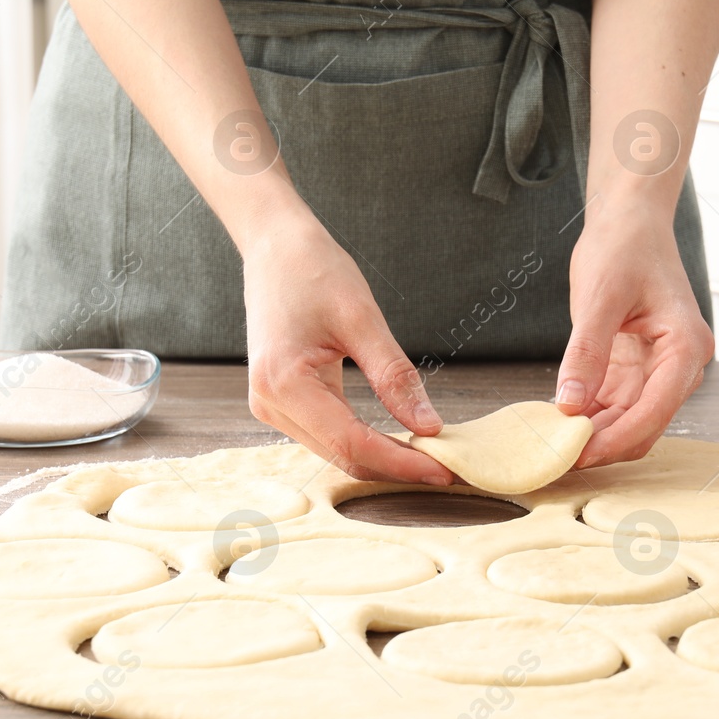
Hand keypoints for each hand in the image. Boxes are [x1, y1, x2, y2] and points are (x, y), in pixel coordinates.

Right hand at [242, 221, 454, 484]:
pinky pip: (325, 436)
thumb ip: (395, 377)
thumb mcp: (362, 319)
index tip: (446, 470)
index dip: (402, 462)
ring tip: (428, 457)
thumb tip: (429, 425)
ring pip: (334, 452)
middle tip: (448, 469)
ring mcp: (269, 406)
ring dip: (381, 458)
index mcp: (285, 382)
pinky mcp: (279, 402)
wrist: (274, 247)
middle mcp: (269, 403)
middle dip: (396, 466)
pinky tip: (395, 440)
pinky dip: (362, 442)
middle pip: (342, 455)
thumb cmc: (313, 270)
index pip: (352, 442)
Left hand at [555, 210, 714, 467]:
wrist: (628, 221)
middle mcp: (680, 364)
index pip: (657, 408)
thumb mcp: (600, 297)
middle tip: (559, 458)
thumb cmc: (623, 247)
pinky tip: (560, 423)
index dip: (619, 437)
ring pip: (630, 420)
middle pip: (647, 423)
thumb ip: (587, 352)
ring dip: (596, 434)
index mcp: (685, 346)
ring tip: (554, 445)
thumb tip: (571, 405)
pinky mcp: (635, 366)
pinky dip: (590, 416)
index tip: (580, 453)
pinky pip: (615, 404)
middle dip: (606, 443)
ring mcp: (658, 368)